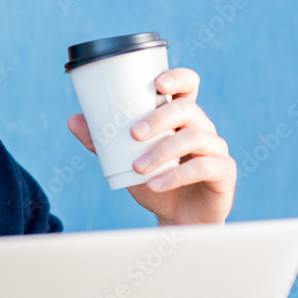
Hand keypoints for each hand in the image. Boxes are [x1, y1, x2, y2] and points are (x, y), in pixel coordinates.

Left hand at [67, 67, 236, 225]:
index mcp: (181, 119)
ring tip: (137, 167)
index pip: (188, 86)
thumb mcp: (125, 162)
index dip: (178, 78)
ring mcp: (216, 149)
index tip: (157, 83)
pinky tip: (155, 184)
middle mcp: (202, 128)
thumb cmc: (154, 183)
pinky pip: (204, 167)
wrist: (177, 220)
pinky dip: (175, 176)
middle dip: (159, 118)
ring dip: (162, 151)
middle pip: (188, 109)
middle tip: (133, 133)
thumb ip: (103, 142)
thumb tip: (73, 120)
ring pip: (195, 138)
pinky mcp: (224, 173)